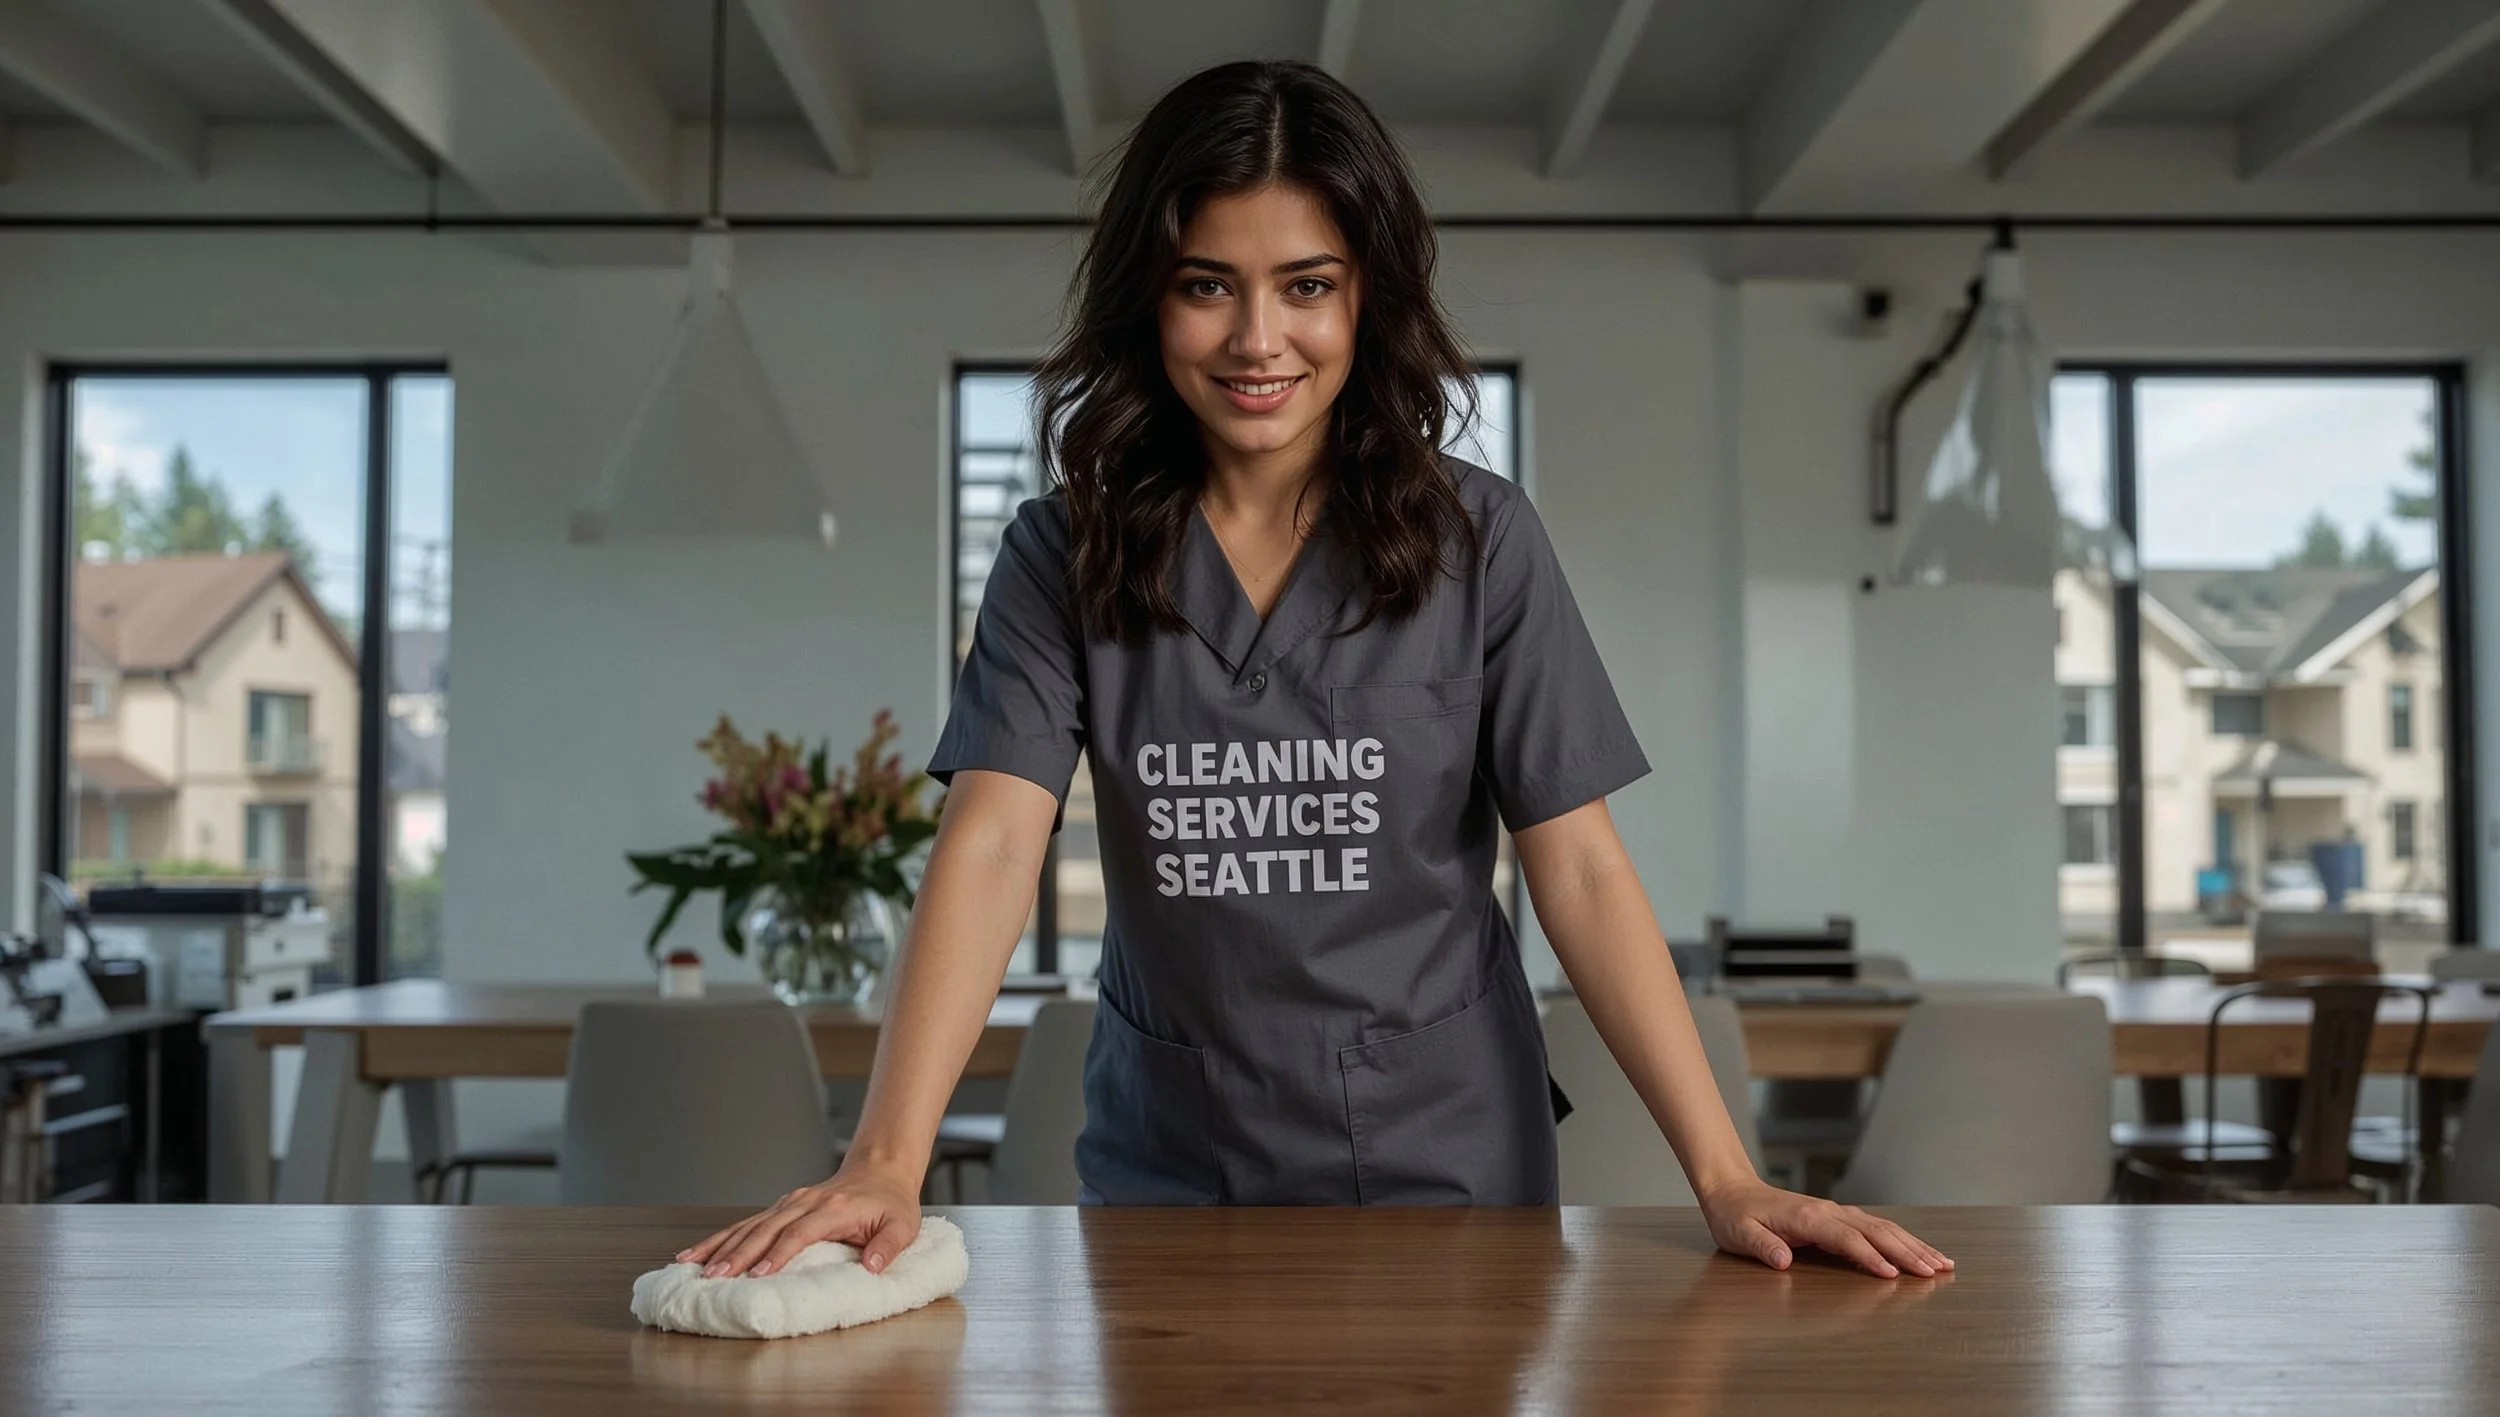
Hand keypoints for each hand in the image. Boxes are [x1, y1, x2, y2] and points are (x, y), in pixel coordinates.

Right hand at [675, 1164, 921, 1279]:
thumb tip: (873, 1267)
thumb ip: (888, 1246)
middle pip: (766, 1229)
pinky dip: (721, 1237)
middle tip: (716, 1277)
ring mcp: (790, 1203)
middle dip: (739, 1254)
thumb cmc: (891, 1203)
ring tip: (696, 1267)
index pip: (801, 1231)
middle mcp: (806, 1202)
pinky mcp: (781, 1208)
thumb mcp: (903, 1225)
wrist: (881, 1170)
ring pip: (750, 1225)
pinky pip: (747, 1224)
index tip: (759, 1273)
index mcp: (835, 1208)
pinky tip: (697, 1252)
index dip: (779, 1253)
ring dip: (722, 1246)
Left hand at [1695, 1177, 1953, 1278]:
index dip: (1868, 1256)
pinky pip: (1876, 1227)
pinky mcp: (1839, 1216)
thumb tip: (1782, 1261)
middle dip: (1907, 1252)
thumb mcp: (1738, 1233)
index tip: (1891, 1275)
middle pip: (1875, 1231)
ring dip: (1913, 1245)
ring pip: (1883, 1227)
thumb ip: (1761, 1246)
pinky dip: (1902, 1239)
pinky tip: (1919, 1250)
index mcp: (1806, 1217)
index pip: (1845, 1238)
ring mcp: (1836, 1212)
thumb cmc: (1734, 1215)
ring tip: (1942, 1263)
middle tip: (1935, 1272)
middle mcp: (1827, 1211)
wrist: (1732, 1190)